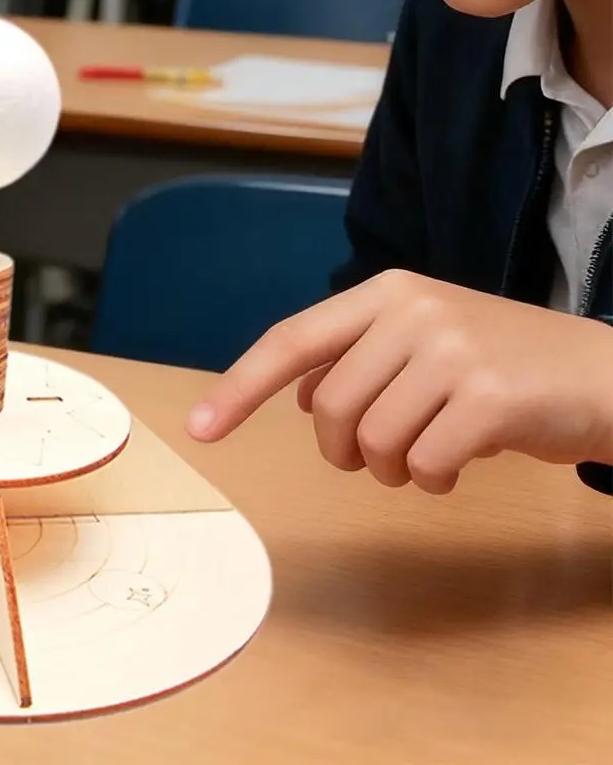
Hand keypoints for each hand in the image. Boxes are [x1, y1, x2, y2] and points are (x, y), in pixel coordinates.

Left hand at [185, 270, 612, 492]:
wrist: (603, 373)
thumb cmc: (504, 363)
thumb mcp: (425, 341)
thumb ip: (359, 359)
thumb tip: (301, 397)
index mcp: (385, 293)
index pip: (292, 340)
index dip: (241, 387)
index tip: (200, 428)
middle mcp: (413, 311)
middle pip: (330, 407)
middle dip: (344, 450)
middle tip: (377, 458)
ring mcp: (453, 351)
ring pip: (373, 440)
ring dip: (391, 469)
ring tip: (428, 455)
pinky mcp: (489, 398)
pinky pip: (423, 464)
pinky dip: (432, 480)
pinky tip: (459, 465)